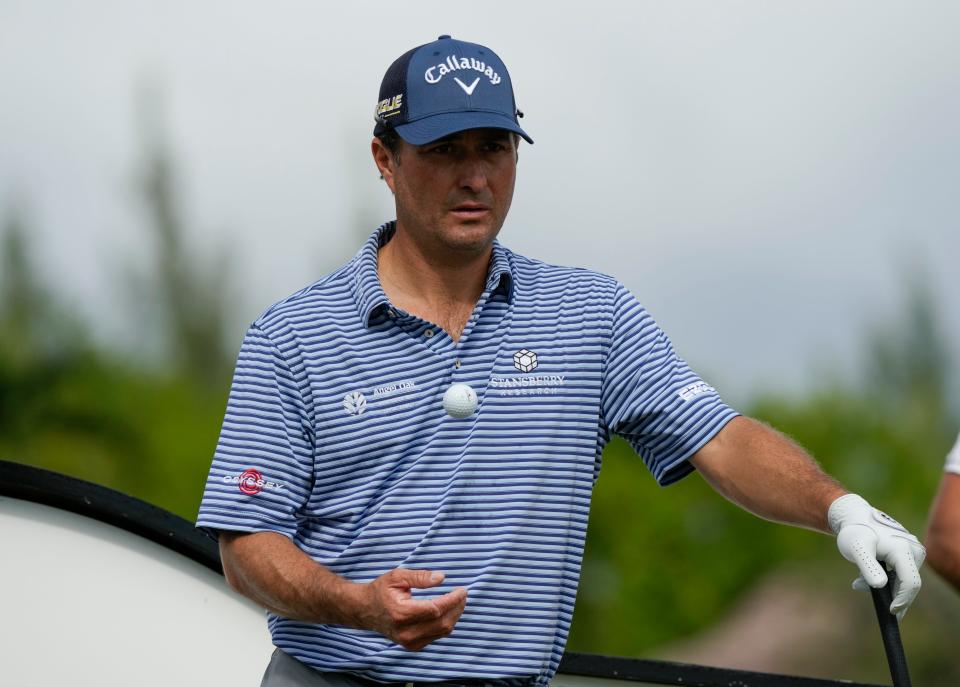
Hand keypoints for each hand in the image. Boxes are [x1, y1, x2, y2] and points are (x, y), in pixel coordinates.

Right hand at [355, 568, 467, 650]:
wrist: (365, 610)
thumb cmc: (381, 591)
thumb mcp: (397, 576)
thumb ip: (419, 577)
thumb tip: (441, 578)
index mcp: (401, 613)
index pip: (436, 609)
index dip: (453, 600)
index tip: (462, 590)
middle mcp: (406, 632)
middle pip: (442, 623)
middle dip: (457, 608)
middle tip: (462, 594)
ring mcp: (409, 642)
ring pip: (442, 631)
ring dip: (454, 616)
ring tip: (457, 601)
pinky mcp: (412, 646)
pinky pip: (436, 636)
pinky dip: (445, 623)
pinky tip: (446, 611)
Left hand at [828, 494, 925, 620]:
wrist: (854, 516)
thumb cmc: (854, 531)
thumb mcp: (856, 549)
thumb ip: (867, 566)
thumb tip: (881, 585)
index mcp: (903, 549)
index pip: (911, 582)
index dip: (902, 600)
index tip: (891, 612)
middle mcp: (913, 549)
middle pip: (908, 583)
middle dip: (890, 594)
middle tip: (867, 596)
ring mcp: (912, 550)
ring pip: (903, 579)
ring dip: (885, 586)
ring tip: (859, 582)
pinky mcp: (908, 553)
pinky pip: (901, 573)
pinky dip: (885, 579)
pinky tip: (865, 578)